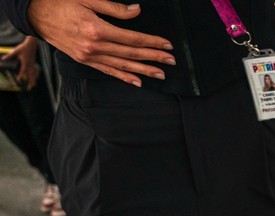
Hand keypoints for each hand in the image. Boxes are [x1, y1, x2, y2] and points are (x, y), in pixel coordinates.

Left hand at [3, 36, 38, 88]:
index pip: (23, 70)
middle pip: (31, 75)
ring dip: (33, 80)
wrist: (31, 45)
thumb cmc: (23, 48)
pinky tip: (36, 78)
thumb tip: (3, 59)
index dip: (20, 75)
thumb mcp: (16, 51)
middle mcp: (30, 64)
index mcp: (25, 62)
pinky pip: (35, 71)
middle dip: (30, 81)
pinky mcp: (33, 63)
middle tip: (30, 87)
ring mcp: (32, 64)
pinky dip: (35, 75)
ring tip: (33, 85)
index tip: (18, 79)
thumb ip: (10, 55)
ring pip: (34, 74)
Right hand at [26, 0, 173, 85]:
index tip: (167, 45)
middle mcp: (94, 46)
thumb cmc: (60, 2)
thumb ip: (114, 8)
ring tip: (160, 74)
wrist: (35, 14)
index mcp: (97, 29)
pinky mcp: (84, 60)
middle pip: (131, 54)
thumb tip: (137, 12)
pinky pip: (108, 71)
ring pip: (122, 65)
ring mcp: (88, 56)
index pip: (132, 38)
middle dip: (153, 58)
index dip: (152, 42)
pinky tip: (137, 81)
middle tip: (171, 61)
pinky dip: (123, 77)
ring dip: (143, 70)